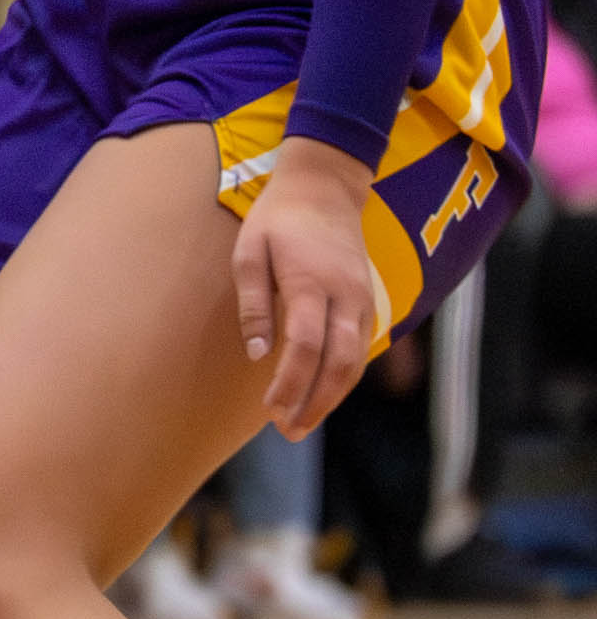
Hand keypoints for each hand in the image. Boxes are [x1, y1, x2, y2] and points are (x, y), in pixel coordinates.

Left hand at [234, 138, 380, 435]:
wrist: (325, 188)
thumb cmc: (277, 219)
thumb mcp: (249, 251)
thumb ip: (254, 303)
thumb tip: (256, 353)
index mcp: (311, 282)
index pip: (306, 346)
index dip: (292, 383)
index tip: (272, 409)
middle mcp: (346, 297)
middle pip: (340, 363)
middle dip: (316, 402)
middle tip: (288, 431)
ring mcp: (363, 301)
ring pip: (356, 362)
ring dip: (332, 397)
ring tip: (302, 422)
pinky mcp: (369, 303)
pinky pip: (360, 349)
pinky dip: (344, 377)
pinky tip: (322, 393)